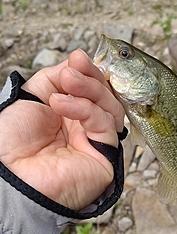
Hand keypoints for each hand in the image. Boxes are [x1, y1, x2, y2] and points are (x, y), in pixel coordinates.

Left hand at [0, 50, 124, 209]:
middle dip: (90, 78)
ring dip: (89, 89)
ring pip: (110, 107)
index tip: (79, 58)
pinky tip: (61, 103)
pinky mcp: (104, 157)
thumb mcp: (32, 96)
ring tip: (67, 82)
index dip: (89, 72)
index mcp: (69, 116)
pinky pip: (104, 124)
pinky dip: (85, 108)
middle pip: (105, 97)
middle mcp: (84, 129)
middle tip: (72, 71)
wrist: (7, 174)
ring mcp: (94, 143)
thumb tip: (77, 62)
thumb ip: (56, 77)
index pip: (92, 90)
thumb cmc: (12, 143)